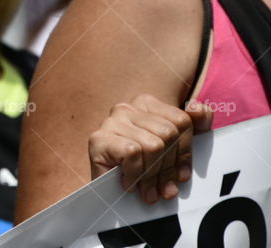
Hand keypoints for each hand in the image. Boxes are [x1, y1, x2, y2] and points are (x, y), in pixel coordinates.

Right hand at [88, 94, 212, 203]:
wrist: (104, 191)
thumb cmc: (141, 167)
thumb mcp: (173, 146)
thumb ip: (194, 124)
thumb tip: (198, 108)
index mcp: (146, 104)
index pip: (181, 121)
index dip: (185, 152)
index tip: (181, 176)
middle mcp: (126, 108)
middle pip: (168, 134)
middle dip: (168, 167)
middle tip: (164, 189)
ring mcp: (111, 122)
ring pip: (152, 145)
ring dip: (152, 175)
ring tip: (148, 191)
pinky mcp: (98, 139)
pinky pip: (133, 152)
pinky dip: (135, 173)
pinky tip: (129, 183)